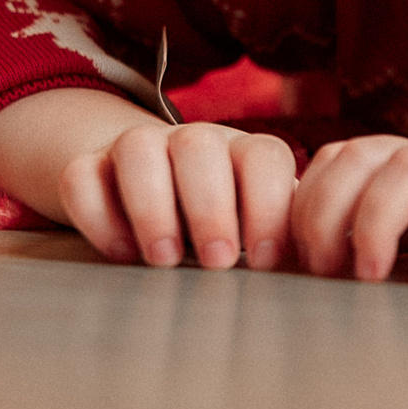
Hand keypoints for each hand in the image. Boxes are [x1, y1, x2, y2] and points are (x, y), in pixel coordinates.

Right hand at [0, 88, 297, 269]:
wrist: (152, 189)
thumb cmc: (226, 224)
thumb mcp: (259, 228)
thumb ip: (286, 241)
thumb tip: (326, 265)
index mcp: (242, 154)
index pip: (263, 155)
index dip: (269, 204)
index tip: (266, 260)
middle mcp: (192, 142)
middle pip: (199, 146)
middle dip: (209, 206)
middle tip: (218, 262)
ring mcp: (136, 149)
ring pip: (137, 147)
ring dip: (152, 204)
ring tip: (165, 260)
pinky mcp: (88, 168)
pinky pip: (81, 175)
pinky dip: (98, 214)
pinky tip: (122, 254)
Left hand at [291, 133, 407, 283]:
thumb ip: (399, 229)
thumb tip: (331, 269)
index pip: (337, 160)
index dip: (304, 205)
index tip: (300, 263)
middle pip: (355, 157)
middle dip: (323, 214)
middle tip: (324, 273)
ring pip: (404, 170)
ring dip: (373, 223)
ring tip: (370, 276)